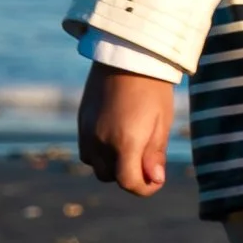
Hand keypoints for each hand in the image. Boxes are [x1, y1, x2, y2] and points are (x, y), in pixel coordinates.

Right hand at [77, 62, 174, 195]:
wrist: (128, 53)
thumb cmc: (152, 87)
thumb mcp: (161, 121)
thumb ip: (155, 154)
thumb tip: (154, 180)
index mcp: (125, 142)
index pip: (129, 183)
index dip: (145, 188)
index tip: (156, 180)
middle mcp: (101, 140)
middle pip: (111, 177)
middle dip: (129, 175)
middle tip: (147, 159)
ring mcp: (87, 131)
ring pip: (96, 166)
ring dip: (112, 164)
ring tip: (130, 146)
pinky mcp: (81, 121)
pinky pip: (87, 150)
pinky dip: (99, 152)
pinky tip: (115, 136)